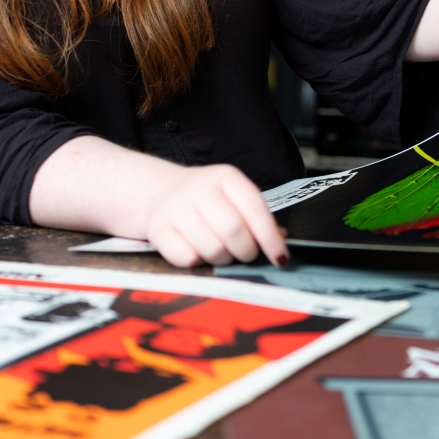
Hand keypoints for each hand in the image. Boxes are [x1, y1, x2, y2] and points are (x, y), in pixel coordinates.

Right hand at [141, 163, 289, 268]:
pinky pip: (187, 258)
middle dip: (246, 251)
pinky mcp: (158, 228)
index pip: (255, 209)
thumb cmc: (206, 199)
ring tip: (220, 251)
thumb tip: (280, 239)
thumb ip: (256, 216)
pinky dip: (197, 261)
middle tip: (245, 254)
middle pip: (234, 231)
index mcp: (226, 177)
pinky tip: (196, 250)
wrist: (158, 190)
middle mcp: (200, 188)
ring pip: (212, 249)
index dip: (270, 238)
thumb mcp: (233, 196)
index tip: (280, 258)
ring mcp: (176, 207)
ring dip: (222, 259)